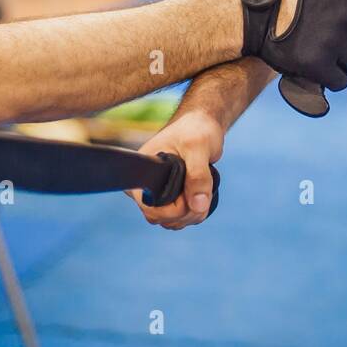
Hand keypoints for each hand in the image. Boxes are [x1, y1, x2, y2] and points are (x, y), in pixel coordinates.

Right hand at [126, 108, 224, 229]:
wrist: (202, 125)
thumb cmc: (196, 129)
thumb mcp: (198, 147)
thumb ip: (199, 175)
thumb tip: (198, 206)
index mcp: (142, 174)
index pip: (149, 208)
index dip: (172, 210)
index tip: (189, 193)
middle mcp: (145, 186)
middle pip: (161, 219)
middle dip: (186, 213)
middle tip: (203, 191)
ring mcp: (158, 194)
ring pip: (172, 222)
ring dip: (192, 215)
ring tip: (205, 191)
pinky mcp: (170, 197)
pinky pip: (179, 218)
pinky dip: (194, 213)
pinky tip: (202, 197)